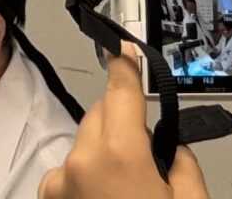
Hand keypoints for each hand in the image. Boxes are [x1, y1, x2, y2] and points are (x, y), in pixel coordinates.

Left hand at [41, 48, 207, 198]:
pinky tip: (104, 196)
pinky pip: (69, 166)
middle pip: (101, 114)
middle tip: (145, 158)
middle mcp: (83, 162)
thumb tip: (170, 148)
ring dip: (103, 151)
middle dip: (122, 124)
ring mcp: (61, 180)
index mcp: (121, 154)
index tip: (120, 46)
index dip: (124, 63)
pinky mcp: (49, 196)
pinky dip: (85, 173)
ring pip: (85, 141)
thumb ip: (182, 160)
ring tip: (124, 188)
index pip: (121, 89)